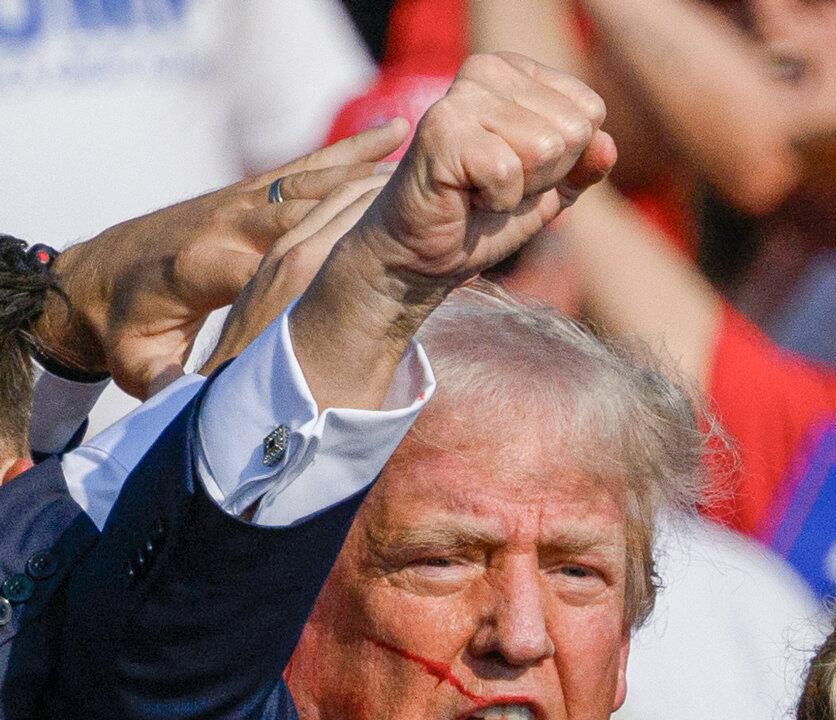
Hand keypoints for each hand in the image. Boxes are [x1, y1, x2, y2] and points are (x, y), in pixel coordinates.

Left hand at [34, 120, 408, 397]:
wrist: (92, 276)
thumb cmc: (122, 326)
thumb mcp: (134, 362)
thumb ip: (161, 381)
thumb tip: (191, 407)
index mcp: (203, 266)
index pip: (267, 264)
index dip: (317, 267)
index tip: (376, 270)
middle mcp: (226, 223)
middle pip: (303, 212)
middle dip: (359, 206)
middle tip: (421, 204)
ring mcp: (240, 200)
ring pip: (312, 180)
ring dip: (367, 171)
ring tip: (423, 163)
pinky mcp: (250, 190)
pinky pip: (307, 165)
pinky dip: (351, 150)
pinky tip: (394, 133)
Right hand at [356, 52, 616, 288]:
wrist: (422, 255)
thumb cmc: (481, 216)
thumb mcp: (549, 191)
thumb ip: (584, 166)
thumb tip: (607, 145)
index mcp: (515, 71)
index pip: (590, 112)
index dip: (564, 162)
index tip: (518, 172)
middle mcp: (487, 69)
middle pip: (573, 130)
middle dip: (543, 177)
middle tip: (496, 187)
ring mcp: (462, 96)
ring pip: (545, 148)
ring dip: (519, 190)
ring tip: (480, 191)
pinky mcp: (442, 130)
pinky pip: (508, 171)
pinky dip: (495, 201)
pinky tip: (465, 198)